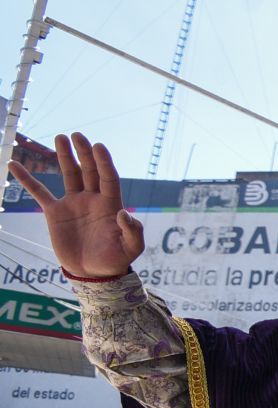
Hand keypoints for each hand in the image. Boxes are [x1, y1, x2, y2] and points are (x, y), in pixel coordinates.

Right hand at [6, 132, 144, 278]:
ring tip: (60, 137)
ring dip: (65, 156)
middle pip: (89, 170)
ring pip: (69, 175)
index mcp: (111, 204)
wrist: (92, 273)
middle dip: (84, 153)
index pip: (109, 178)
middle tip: (77, 135)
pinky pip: (39, 192)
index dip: (104, 163)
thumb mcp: (131, 248)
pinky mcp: (55, 212)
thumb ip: (132, 231)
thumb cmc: (115, 259)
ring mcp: (73, 203)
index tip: (99, 146)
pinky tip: (14, 164)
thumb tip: (124, 213)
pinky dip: (27, 179)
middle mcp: (93, 199)